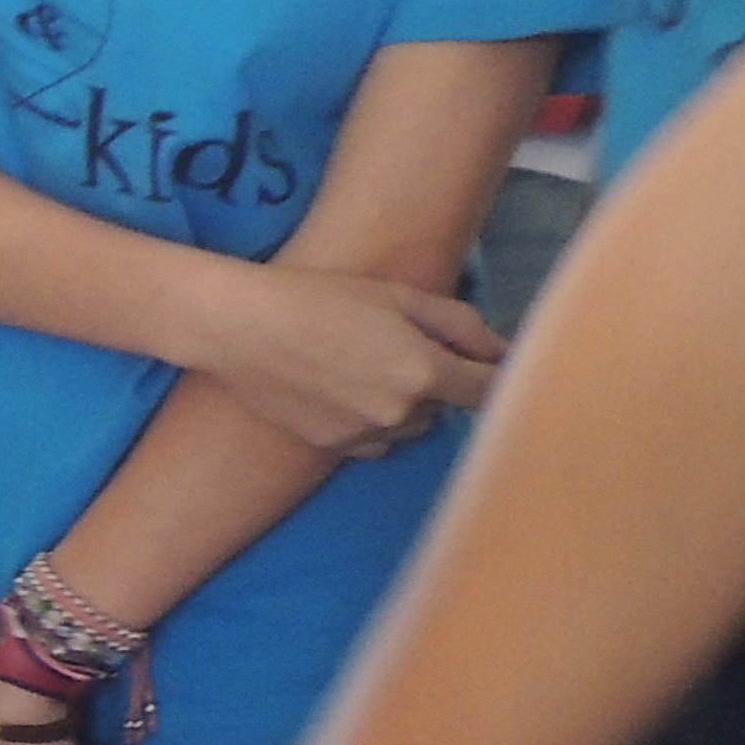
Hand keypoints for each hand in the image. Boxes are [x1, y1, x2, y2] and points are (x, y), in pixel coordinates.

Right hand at [183, 264, 502, 455]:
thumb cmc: (321, 298)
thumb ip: (462, 325)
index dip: (496, 375)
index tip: (490, 362)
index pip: (489, 390)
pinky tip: (341, 389)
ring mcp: (363, 435)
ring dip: (404, 404)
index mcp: (423, 371)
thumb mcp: (401, 296)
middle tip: (401, 344)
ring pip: (410, 426)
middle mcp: (399, 413)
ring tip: (365, 367)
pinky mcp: (332, 448)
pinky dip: (371, 422)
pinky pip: (375, 442)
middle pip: (446, 407)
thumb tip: (503, 352)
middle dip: (438, 380)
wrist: (241, 328)